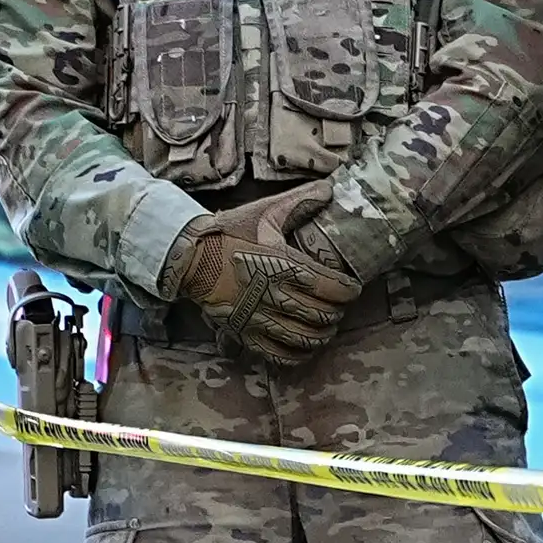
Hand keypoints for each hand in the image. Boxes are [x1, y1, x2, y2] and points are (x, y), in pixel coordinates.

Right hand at [165, 184, 359, 362]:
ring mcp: (259, 317)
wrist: (190, 257)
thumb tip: (330, 188)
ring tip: (327, 327)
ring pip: (304, 337)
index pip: (332, 288)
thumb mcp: (265, 213)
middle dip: (338, 313)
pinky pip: (277, 353)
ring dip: (322, 334)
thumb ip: (300, 201)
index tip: (353, 288)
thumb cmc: (229, 233)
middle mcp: (275, 295)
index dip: (349, 291)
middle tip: (340, 307)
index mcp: (285, 265)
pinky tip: (305, 348)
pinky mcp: (245, 333)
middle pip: (322, 314)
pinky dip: (297, 354)